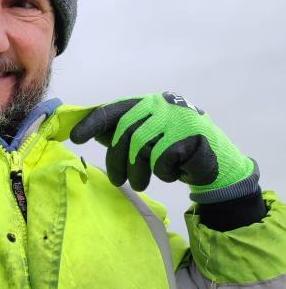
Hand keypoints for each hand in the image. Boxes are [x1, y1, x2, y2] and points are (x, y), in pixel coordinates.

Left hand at [70, 92, 255, 197]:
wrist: (214, 163)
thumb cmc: (173, 151)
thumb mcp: (145, 140)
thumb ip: (121, 133)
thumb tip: (89, 130)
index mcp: (147, 104)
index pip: (115, 109)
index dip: (93, 122)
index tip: (74, 137)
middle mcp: (161, 105)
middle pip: (125, 132)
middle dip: (116, 160)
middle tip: (116, 181)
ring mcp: (177, 118)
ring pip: (140, 146)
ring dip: (136, 172)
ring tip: (139, 184)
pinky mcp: (190, 136)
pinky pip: (162, 159)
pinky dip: (162, 173)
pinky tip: (172, 173)